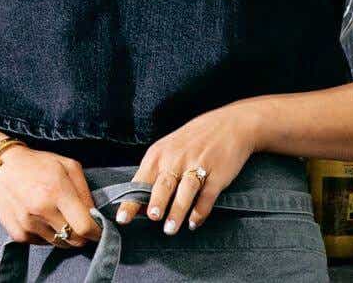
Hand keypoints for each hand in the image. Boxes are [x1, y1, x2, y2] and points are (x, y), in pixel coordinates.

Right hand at [0, 144, 104, 247]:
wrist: (0, 168)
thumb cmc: (38, 164)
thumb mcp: (68, 166)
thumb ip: (85, 192)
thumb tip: (94, 216)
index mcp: (57, 191)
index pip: (85, 227)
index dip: (97, 232)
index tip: (98, 229)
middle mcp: (41, 210)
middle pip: (75, 240)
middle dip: (81, 233)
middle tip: (77, 221)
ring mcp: (28, 224)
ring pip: (60, 244)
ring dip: (63, 234)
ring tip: (56, 215)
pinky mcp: (18, 234)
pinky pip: (43, 243)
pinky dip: (46, 234)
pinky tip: (40, 218)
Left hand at [114, 101, 262, 233]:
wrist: (230, 125)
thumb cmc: (193, 140)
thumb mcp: (169, 149)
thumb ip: (155, 173)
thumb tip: (141, 205)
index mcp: (159, 154)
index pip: (140, 181)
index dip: (131, 201)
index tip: (122, 218)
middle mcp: (176, 159)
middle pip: (163, 185)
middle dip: (156, 202)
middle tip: (152, 217)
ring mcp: (198, 166)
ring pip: (185, 192)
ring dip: (177, 211)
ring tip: (170, 228)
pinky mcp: (217, 174)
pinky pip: (207, 196)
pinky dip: (200, 211)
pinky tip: (193, 222)